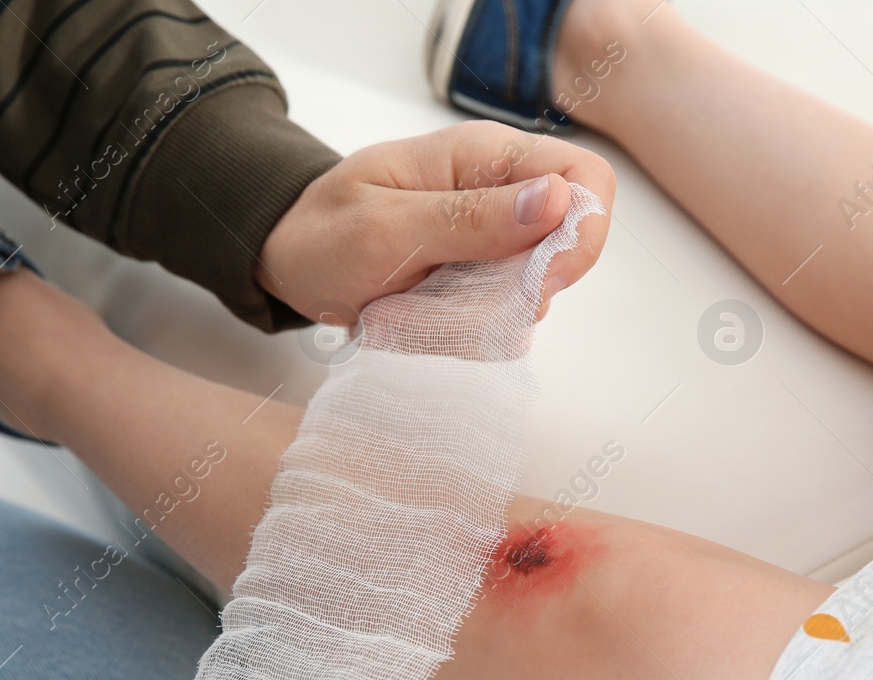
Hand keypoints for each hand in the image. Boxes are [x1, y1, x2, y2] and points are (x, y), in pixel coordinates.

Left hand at [259, 120, 615, 323]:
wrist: (287, 259)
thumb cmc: (324, 232)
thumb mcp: (386, 227)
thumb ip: (470, 218)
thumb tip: (557, 201)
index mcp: (484, 156)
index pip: (585, 178)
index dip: (583, 233)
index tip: (541, 280)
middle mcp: (502, 193)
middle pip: (569, 245)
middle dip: (524, 289)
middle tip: (457, 303)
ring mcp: (494, 240)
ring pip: (537, 290)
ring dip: (488, 316)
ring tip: (421, 308)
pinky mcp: (482, 279)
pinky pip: (505, 316)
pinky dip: (470, 330)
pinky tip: (424, 318)